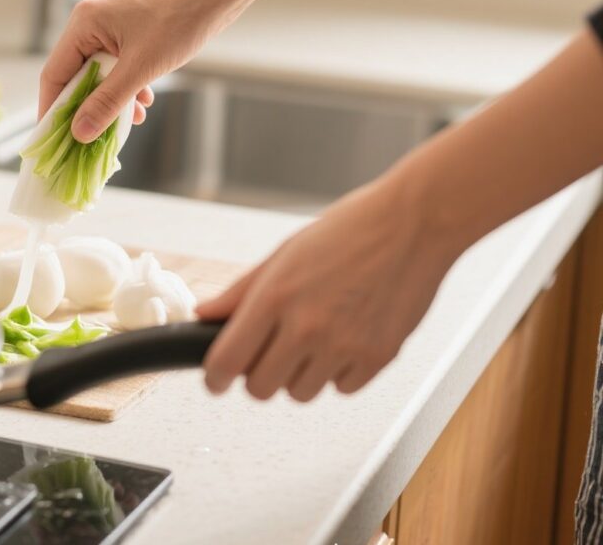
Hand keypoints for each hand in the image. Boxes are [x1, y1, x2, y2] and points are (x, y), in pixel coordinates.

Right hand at [39, 0, 223, 141]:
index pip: (55, 74)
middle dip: (88, 107)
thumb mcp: (140, 69)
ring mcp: (110, 27)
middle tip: (91, 138)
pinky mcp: (128, 33)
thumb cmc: (178, 23)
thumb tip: (79, 132)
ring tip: (131, 120)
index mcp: (84, 24)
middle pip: (76, 76)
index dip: (52, 109)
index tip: (53, 139)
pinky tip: (145, 101)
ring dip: (112, 99)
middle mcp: (90, 23)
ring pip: (99, 74)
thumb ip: (107, 102)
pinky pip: (117, 67)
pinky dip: (127, 86)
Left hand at [198, 171, 461, 400]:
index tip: (217, 380)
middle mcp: (307, 327)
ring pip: (301, 393)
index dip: (215, 378)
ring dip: (299, 374)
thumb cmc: (350, 230)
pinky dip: (338, 373)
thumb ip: (241, 291)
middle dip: (258, 374)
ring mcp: (344, 346)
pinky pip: (342, 389)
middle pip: (261, 388)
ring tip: (313, 338)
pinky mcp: (378, 359)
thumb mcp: (284, 253)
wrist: (414, 225)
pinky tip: (344, 338)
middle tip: (269, 351)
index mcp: (275, 296)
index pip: (228, 361)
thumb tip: (205, 314)